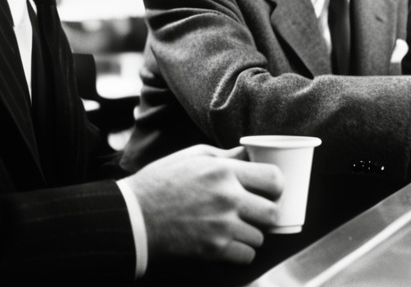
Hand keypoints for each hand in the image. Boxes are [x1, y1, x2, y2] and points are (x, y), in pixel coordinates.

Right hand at [124, 144, 282, 265]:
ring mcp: (221, 226)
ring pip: (260, 236)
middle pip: (272, 211)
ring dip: (252, 233)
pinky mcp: (213, 250)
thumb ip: (225, 156)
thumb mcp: (192, 156)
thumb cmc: (160, 183)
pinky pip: (247, 256)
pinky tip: (228, 242)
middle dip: (267, 213)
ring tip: (236, 227)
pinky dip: (241, 252)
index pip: (274, 178)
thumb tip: (249, 154)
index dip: (276, 185)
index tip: (270, 189)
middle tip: (255, 212)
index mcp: (224, 170)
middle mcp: (227, 198)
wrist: (133, 217)